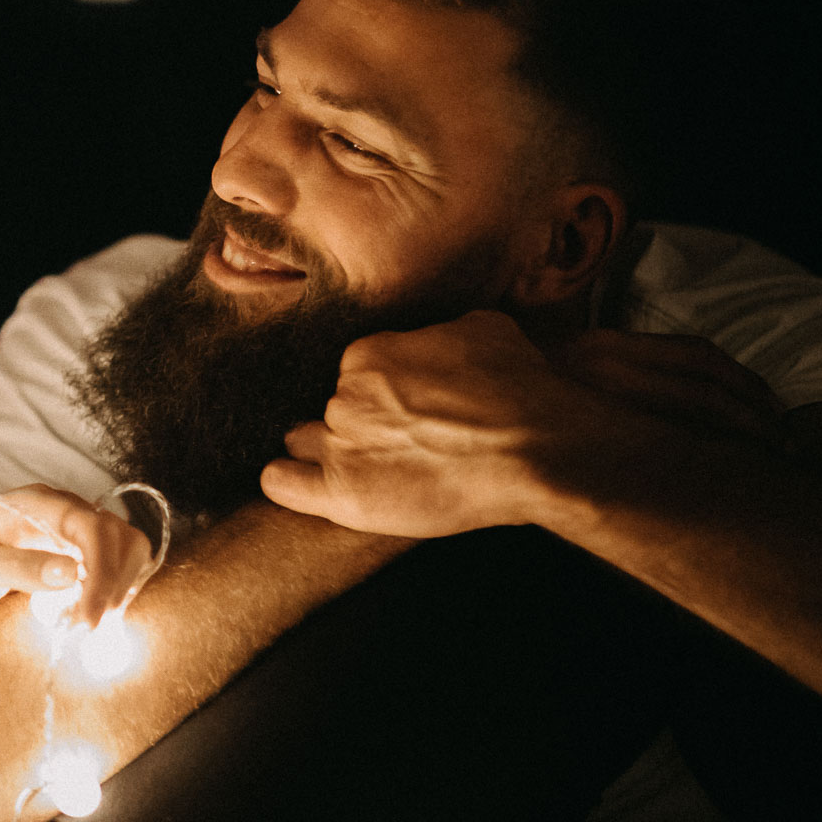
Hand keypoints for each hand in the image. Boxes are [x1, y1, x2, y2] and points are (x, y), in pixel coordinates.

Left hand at [0, 484, 153, 627]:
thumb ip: (20, 568)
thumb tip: (71, 573)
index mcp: (39, 503)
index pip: (92, 528)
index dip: (101, 572)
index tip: (90, 618)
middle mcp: (63, 510)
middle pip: (119, 537)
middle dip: (112, 585)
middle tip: (88, 628)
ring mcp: (71, 529)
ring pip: (125, 551)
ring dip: (116, 590)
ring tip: (84, 625)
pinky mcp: (74, 550)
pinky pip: (112, 566)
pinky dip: (109, 592)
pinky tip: (84, 615)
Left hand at [262, 310, 786, 538]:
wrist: (539, 449)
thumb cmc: (520, 390)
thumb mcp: (480, 329)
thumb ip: (435, 334)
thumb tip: (433, 339)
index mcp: (366, 353)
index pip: (354, 373)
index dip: (380, 393)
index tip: (408, 408)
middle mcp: (344, 395)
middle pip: (331, 408)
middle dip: (359, 423)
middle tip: (400, 442)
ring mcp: (340, 443)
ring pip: (305, 441)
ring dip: (328, 452)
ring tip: (370, 468)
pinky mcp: (343, 493)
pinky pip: (282, 483)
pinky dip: (287, 482)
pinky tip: (302, 484)